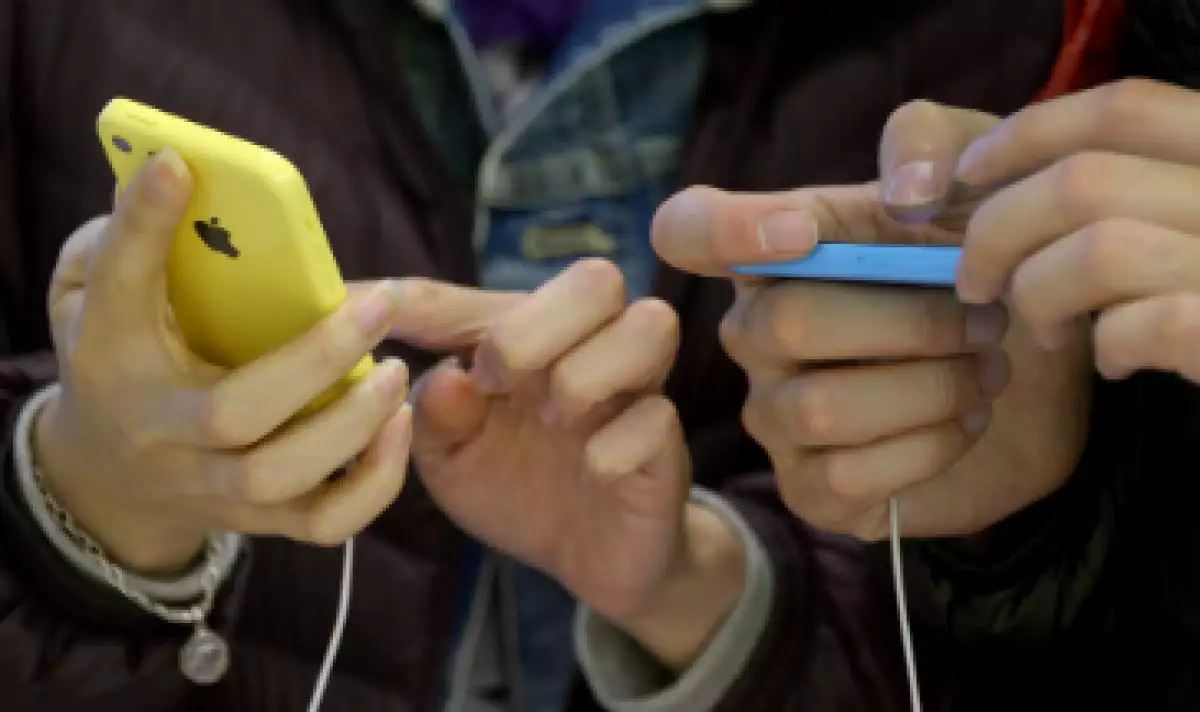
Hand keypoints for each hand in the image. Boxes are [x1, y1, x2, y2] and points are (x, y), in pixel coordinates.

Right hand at [35, 149, 412, 573]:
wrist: (112, 476)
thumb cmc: (123, 359)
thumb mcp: (100, 296)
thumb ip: (128, 243)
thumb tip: (178, 175)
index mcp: (111, 356)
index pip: (119, 287)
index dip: (143, 229)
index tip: (181, 168)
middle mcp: (162, 430)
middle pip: (233, 413)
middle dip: (315, 358)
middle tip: (382, 303)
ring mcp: (212, 486)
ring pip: (280, 478)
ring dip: (351, 425)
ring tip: (395, 371)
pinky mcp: (261, 520)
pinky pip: (324, 522)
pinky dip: (374, 484)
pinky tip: (399, 425)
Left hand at [404, 259, 744, 668]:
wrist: (590, 557)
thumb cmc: (516, 488)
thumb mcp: (453, 460)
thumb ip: (435, 418)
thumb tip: (445, 378)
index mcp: (524, 340)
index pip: (462, 300)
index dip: (403, 298)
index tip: (356, 304)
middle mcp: (587, 347)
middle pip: (596, 277)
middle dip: (536, 324)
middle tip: (498, 380)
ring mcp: (634, 391)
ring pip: (649, 324)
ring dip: (588, 370)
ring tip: (554, 418)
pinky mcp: (665, 445)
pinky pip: (658, 418)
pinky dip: (616, 445)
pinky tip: (592, 470)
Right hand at [650, 104, 1091, 538]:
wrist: (1043, 374)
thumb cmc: (985, 270)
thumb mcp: (976, 181)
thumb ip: (934, 144)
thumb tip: (904, 195)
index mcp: (775, 249)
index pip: (687, 229)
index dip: (720, 230)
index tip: (803, 233)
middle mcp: (755, 333)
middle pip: (783, 323)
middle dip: (909, 322)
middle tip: (987, 319)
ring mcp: (776, 415)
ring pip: (817, 408)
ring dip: (930, 387)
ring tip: (989, 370)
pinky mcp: (814, 489)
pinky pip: (845, 475)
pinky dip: (930, 446)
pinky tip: (970, 420)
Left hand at [932, 79, 1199, 382]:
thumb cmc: (1152, 296)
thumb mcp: (1104, 213)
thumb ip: (1008, 166)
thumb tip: (906, 190)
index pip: (1124, 106)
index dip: (1028, 135)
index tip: (966, 176)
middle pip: (1087, 182)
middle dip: (999, 234)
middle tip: (976, 283)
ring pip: (1104, 250)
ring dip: (1041, 294)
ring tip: (1041, 327)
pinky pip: (1148, 325)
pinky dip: (1108, 346)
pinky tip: (1111, 360)